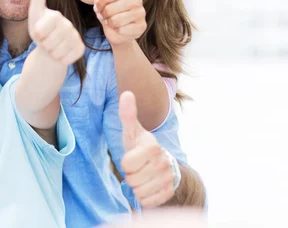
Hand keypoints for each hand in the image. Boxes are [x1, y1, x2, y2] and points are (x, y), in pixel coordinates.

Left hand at [29, 0, 84, 64]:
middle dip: (43, 44)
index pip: (42, 28)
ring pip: (58, 51)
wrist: (48, 50)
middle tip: (45, 42)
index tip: (38, 32)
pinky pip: (66, 58)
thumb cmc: (40, 31)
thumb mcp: (35, 14)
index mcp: (56, 16)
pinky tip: (59, 54)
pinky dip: (59, 59)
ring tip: (51, 48)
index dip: (37, 33)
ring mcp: (76, 38)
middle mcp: (69, 25)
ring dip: (50, 52)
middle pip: (50, 40)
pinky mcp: (80, 49)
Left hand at [94, 0, 145, 45]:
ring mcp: (141, 13)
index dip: (100, 2)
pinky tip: (119, 28)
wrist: (116, 31)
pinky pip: (121, 28)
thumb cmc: (109, 9)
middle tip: (106, 14)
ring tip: (111, 20)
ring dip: (109, 22)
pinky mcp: (141, 27)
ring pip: (116, 19)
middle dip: (103, 13)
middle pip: (110, 7)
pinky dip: (116, 30)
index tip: (101, 4)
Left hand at [119, 91, 175, 207]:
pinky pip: (147, 202)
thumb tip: (126, 93)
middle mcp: (164, 163)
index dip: (125, 162)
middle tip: (138, 167)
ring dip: (137, 186)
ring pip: (138, 192)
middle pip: (132, 180)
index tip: (132, 157)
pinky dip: (144, 197)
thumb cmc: (140, 146)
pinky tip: (149, 186)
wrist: (162, 163)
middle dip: (131, 175)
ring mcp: (168, 179)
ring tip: (143, 176)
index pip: (127, 164)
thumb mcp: (132, 132)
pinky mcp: (170, 193)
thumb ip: (127, 115)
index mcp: (153, 147)